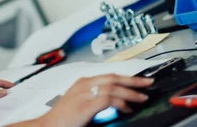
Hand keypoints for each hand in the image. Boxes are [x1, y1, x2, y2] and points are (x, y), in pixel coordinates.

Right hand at [38, 74, 152, 126]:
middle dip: (133, 79)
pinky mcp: (85, 105)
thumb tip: (118, 104)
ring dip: (130, 91)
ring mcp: (84, 94)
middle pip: (113, 77)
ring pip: (113, 86)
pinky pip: (108, 99)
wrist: (47, 126)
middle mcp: (83, 84)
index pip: (109, 75)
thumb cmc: (63, 119)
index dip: (126, 77)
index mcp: (82, 82)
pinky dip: (120, 103)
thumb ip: (96, 101)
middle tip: (148, 82)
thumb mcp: (81, 104)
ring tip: (142, 97)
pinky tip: (127, 108)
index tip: (140, 80)